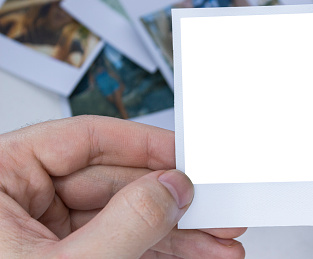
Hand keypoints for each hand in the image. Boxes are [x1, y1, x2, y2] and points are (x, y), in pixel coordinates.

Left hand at [0, 116, 245, 257]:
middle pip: (113, 182)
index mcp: (0, 178)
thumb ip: (125, 224)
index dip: (143, 145)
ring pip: (122, 216)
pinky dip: (156, 252)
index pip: (83, 140)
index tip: (185, 157)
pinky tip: (190, 255)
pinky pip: (117, 243)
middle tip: (213, 209)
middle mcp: (20, 199)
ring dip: (173, 232)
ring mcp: (41, 231)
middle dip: (171, 202)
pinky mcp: (60, 257)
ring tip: (215, 242)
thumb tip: (171, 188)